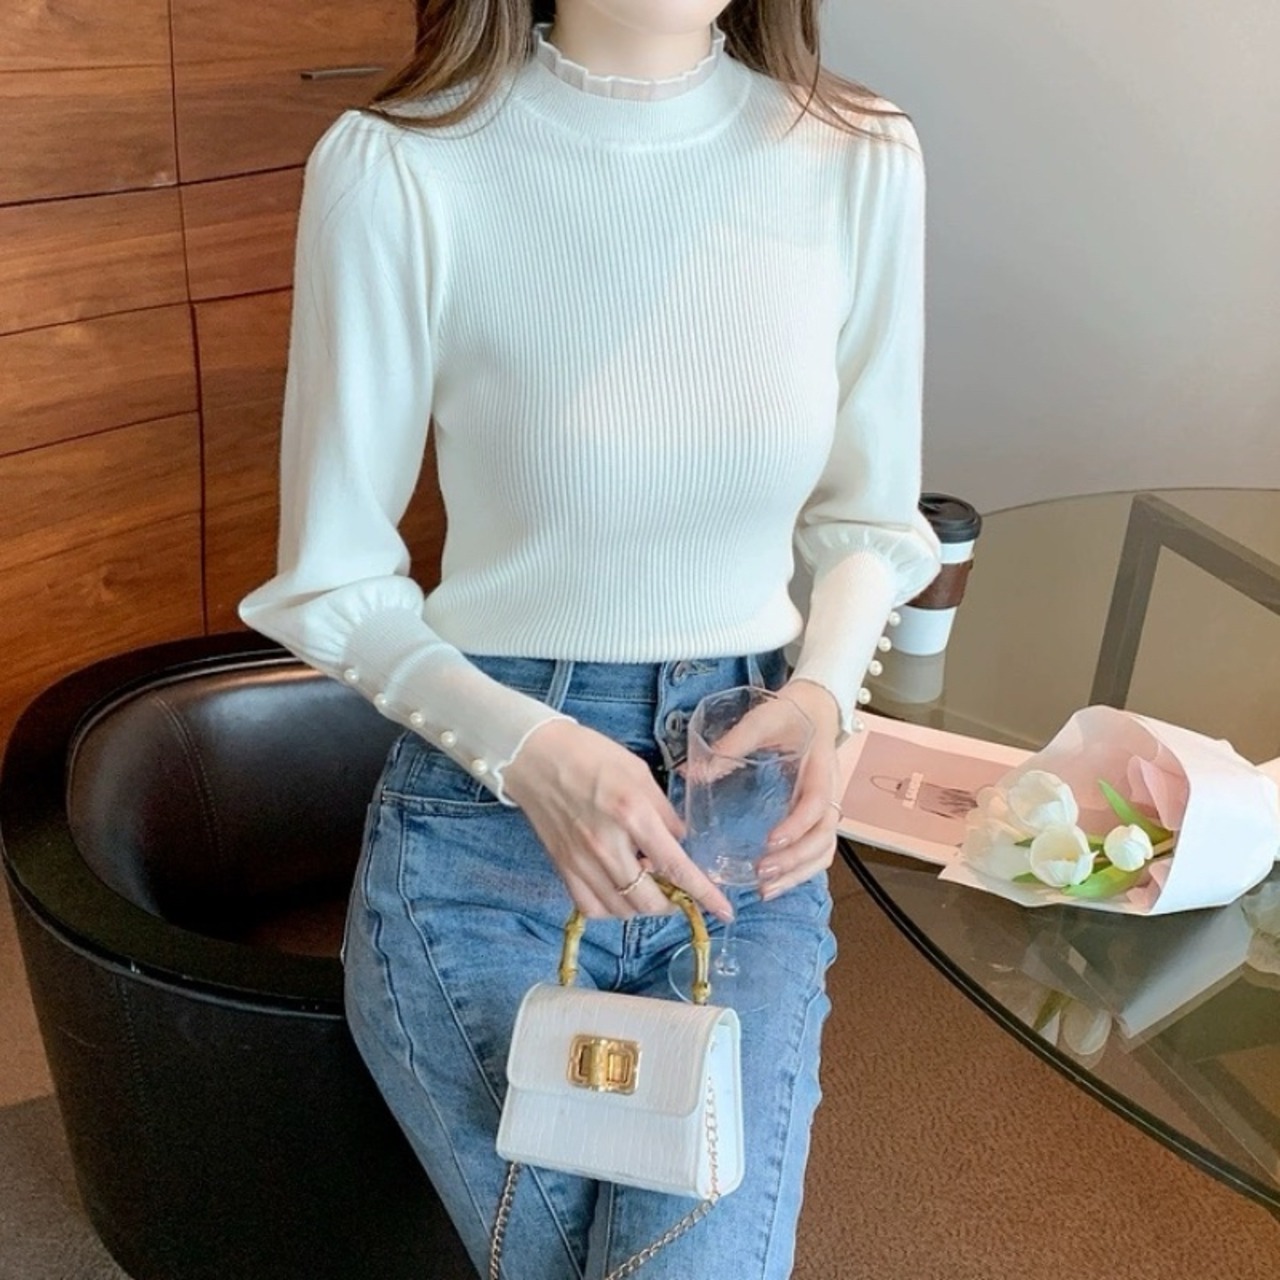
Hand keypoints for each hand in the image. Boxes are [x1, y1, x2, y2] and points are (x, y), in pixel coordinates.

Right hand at [501, 720, 733, 921]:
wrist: (534, 755)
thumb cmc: (589, 755)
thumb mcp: (639, 772)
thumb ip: (664, 810)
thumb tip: (682, 840)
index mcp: (633, 815)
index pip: (676, 866)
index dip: (704, 893)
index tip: (724, 911)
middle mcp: (608, 845)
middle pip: (649, 900)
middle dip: (671, 902)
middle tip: (676, 888)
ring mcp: (582, 861)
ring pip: (621, 910)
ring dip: (642, 905)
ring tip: (646, 883)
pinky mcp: (562, 867)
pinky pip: (590, 907)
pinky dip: (610, 908)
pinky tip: (618, 891)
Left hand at [753, 679, 842, 901]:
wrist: (816, 708)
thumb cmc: (789, 714)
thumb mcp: (762, 720)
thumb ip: (732, 743)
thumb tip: (693, 772)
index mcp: (820, 768)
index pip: (817, 804)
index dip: (797, 826)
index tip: (771, 841)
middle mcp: (830, 793)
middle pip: (824, 836)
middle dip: (795, 860)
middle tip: (761, 873)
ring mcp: (826, 808)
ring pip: (823, 850)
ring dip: (798, 873)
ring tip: (765, 889)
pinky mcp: (816, 818)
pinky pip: (817, 852)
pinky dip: (799, 872)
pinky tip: (773, 884)